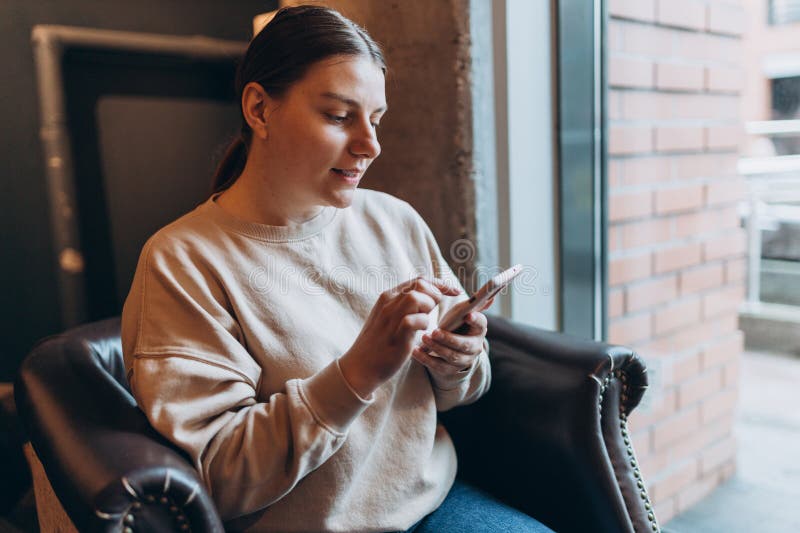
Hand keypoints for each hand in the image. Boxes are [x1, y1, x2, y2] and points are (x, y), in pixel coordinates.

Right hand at [339, 277, 461, 397]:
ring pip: (417, 297)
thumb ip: (403, 306)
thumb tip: (426, 299)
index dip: (440, 284)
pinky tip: (422, 332)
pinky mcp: (396, 334)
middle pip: (420, 284)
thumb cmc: (378, 343)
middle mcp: (388, 303)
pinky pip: (416, 319)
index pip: (419, 280)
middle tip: (434, 312)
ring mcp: (390, 317)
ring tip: (425, 322)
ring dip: (429, 308)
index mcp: (388, 297)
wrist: (360, 365)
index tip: (454, 292)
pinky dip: (424, 323)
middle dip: (435, 295)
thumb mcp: (388, 317)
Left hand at [412, 308, 488, 377]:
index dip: (475, 320)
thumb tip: (492, 294)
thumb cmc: (457, 326)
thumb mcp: (464, 315)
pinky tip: (416, 351)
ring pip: (452, 356)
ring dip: (437, 348)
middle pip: (464, 345)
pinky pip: (438, 366)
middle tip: (435, 332)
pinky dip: (426, 359)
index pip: (481, 324)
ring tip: (424, 338)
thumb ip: (474, 305)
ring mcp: (463, 361)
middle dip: (449, 339)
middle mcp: (474, 347)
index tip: (467, 314)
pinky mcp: (450, 370)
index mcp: (478, 330)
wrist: (452, 350)